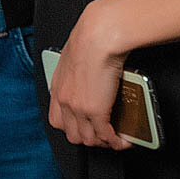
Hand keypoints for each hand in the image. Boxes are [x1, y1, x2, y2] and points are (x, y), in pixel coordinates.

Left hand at [47, 6, 130, 150]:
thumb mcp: (74, 58)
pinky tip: (122, 140)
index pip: (57, 120)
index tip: (84, 128)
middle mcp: (64, 101)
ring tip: (114, 139)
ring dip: (103, 142)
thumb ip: (76, 73)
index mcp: (57, 88)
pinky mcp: (96, 112)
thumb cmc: (90, 39)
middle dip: (88, 139)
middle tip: (102, 136)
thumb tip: (87, 77)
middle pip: (73, 135)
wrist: (98, 36)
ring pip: (89, 140)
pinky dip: (115, 142)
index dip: (72, 128)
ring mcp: (78, 109)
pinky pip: (106, 136)